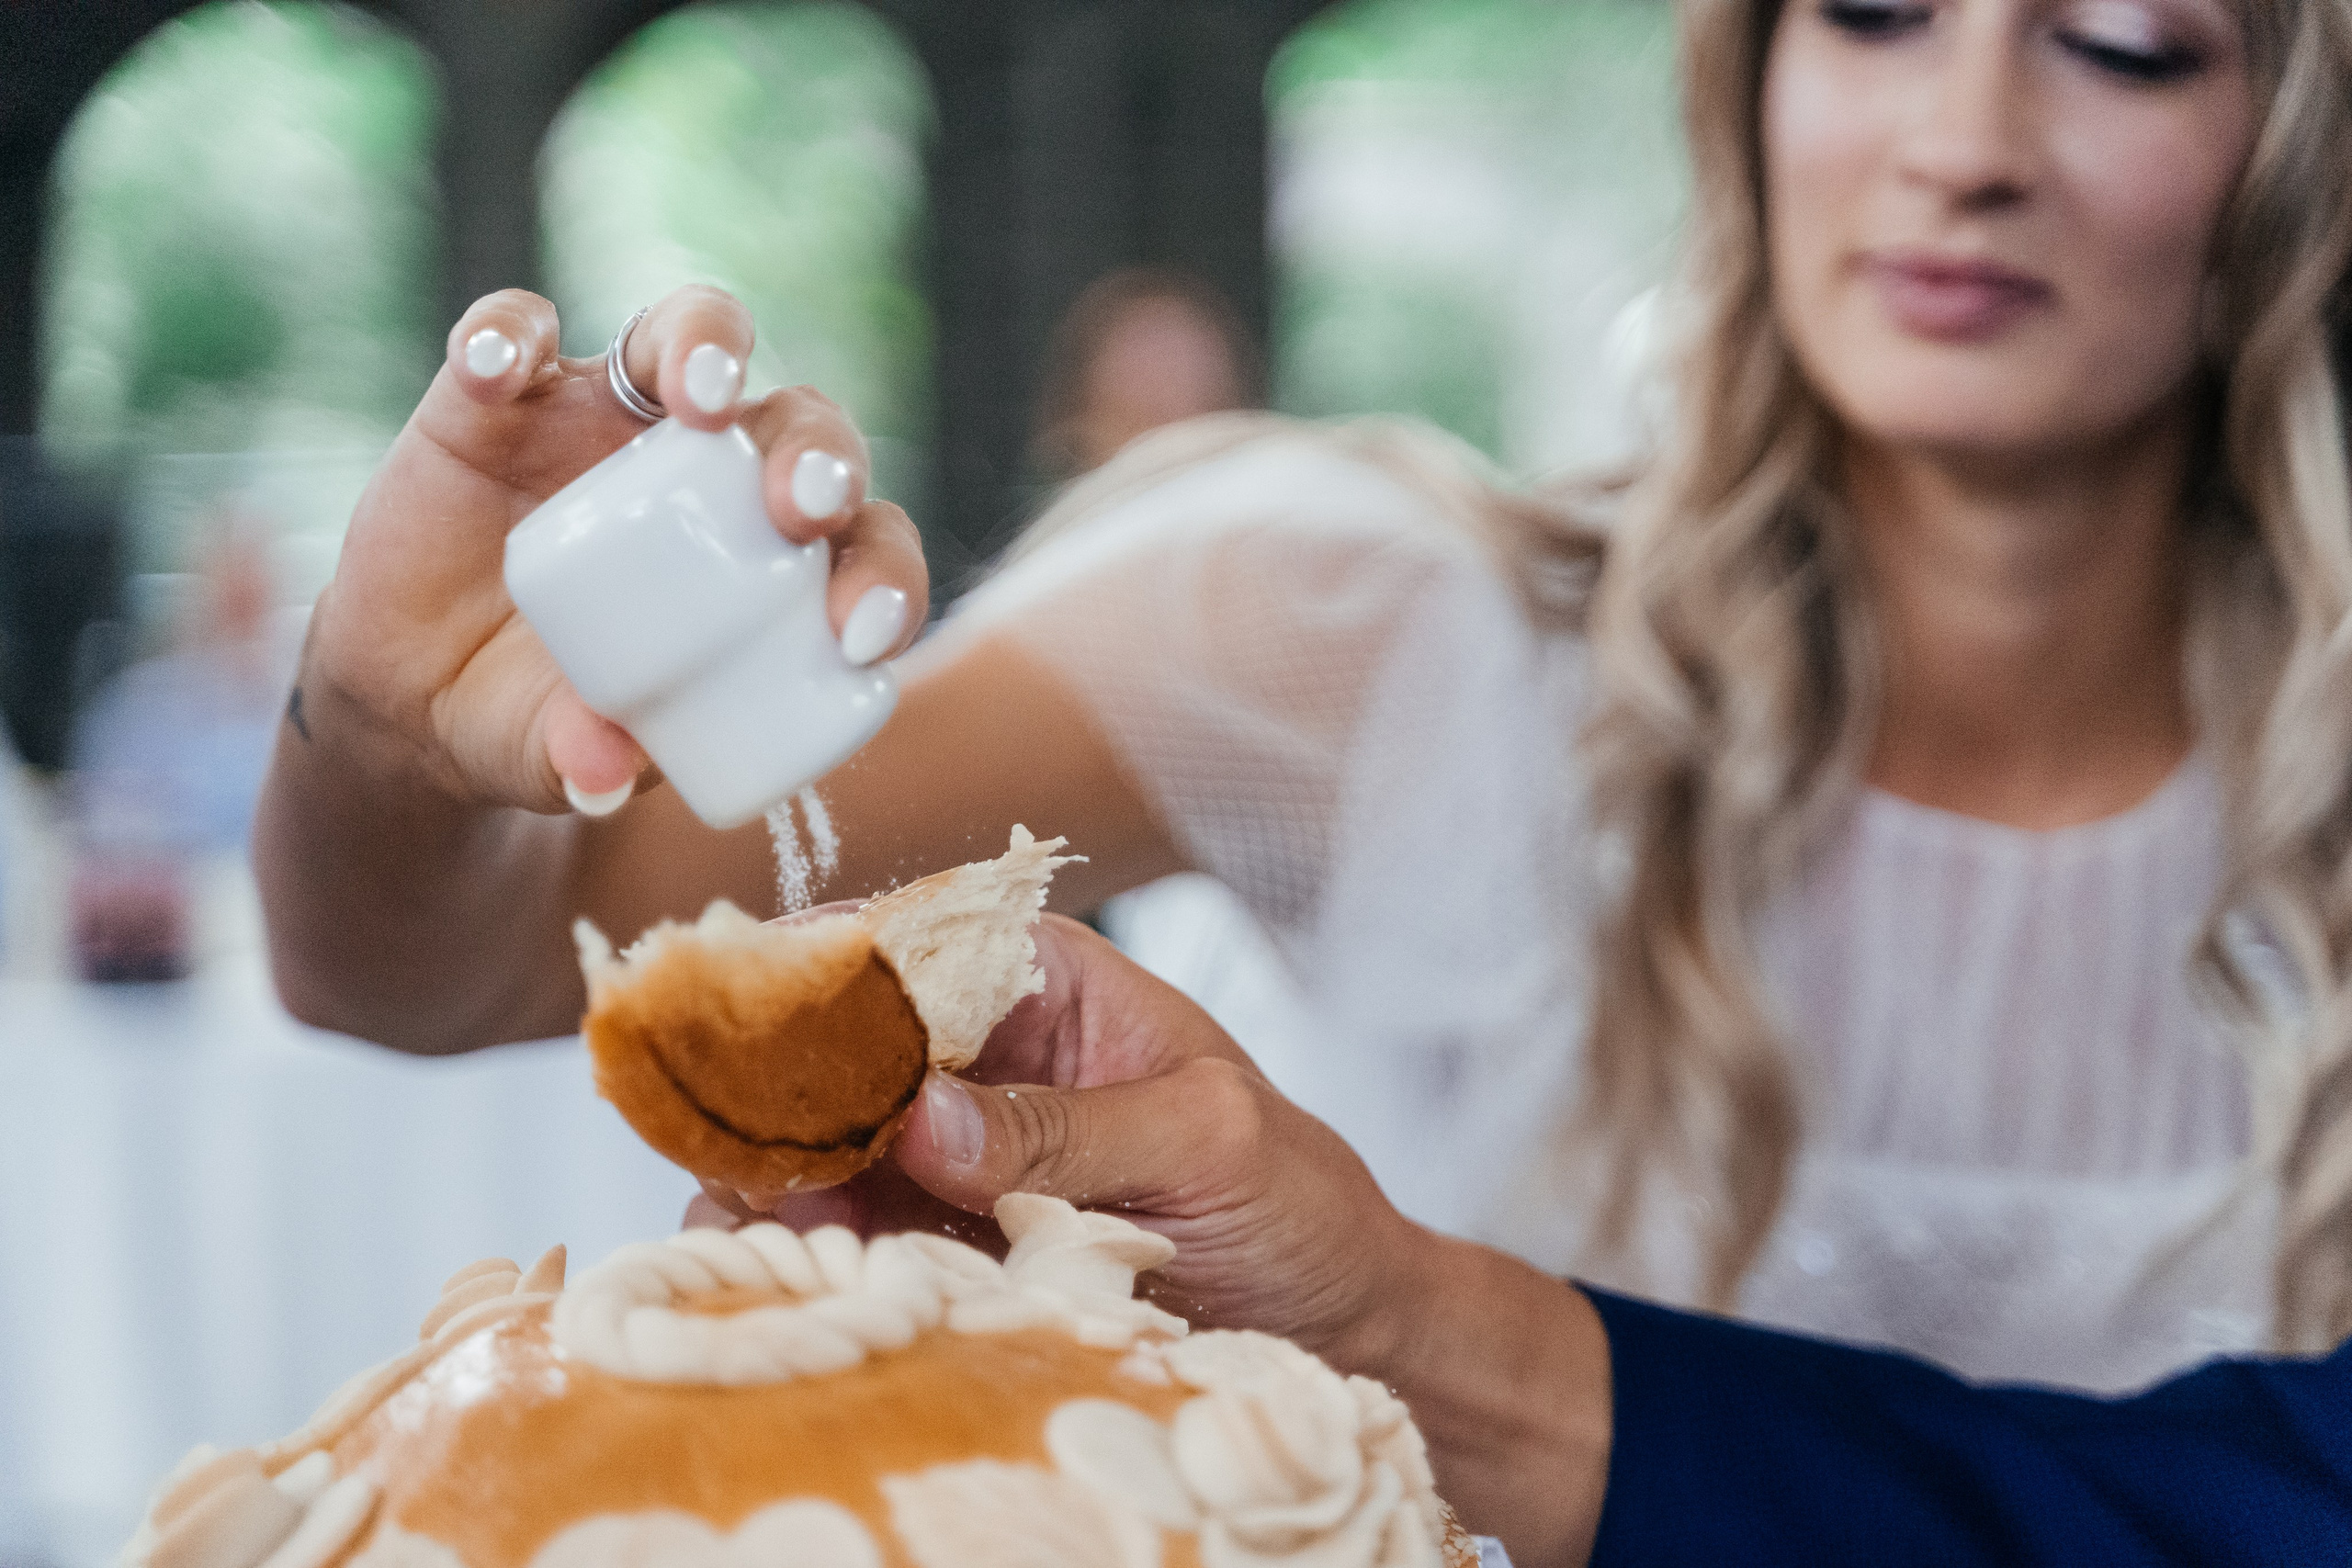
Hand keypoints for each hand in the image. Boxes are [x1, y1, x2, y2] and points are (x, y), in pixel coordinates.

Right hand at [298, 285, 927, 809]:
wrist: (419, 698)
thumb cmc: (543, 722)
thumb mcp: (571, 757)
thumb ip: (595, 763)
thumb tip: (604, 780)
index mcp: (767, 555)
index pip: (861, 539)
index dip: (883, 573)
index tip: (862, 636)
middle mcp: (707, 467)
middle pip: (797, 420)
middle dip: (818, 453)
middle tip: (805, 510)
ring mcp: (604, 417)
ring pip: (678, 336)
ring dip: (703, 346)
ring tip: (699, 395)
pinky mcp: (498, 400)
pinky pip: (509, 340)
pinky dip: (504, 339)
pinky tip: (494, 370)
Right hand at [690, 916, 1612, 1563]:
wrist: (1332, 1312)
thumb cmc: (1293, 1196)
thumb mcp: (1203, 1144)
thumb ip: (1068, 1128)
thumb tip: (923, 1116)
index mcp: (1048, 976)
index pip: (908, 940)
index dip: (814, 970)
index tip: (742, 1024)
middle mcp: (983, 1047)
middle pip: (839, 1043)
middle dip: (775, 1093)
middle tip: (732, 1157)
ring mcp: (953, 1143)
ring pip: (825, 1141)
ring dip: (777, 1184)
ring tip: (754, 1235)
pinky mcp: (943, 1231)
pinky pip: (850, 1229)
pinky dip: (811, 1253)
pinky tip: (789, 1277)